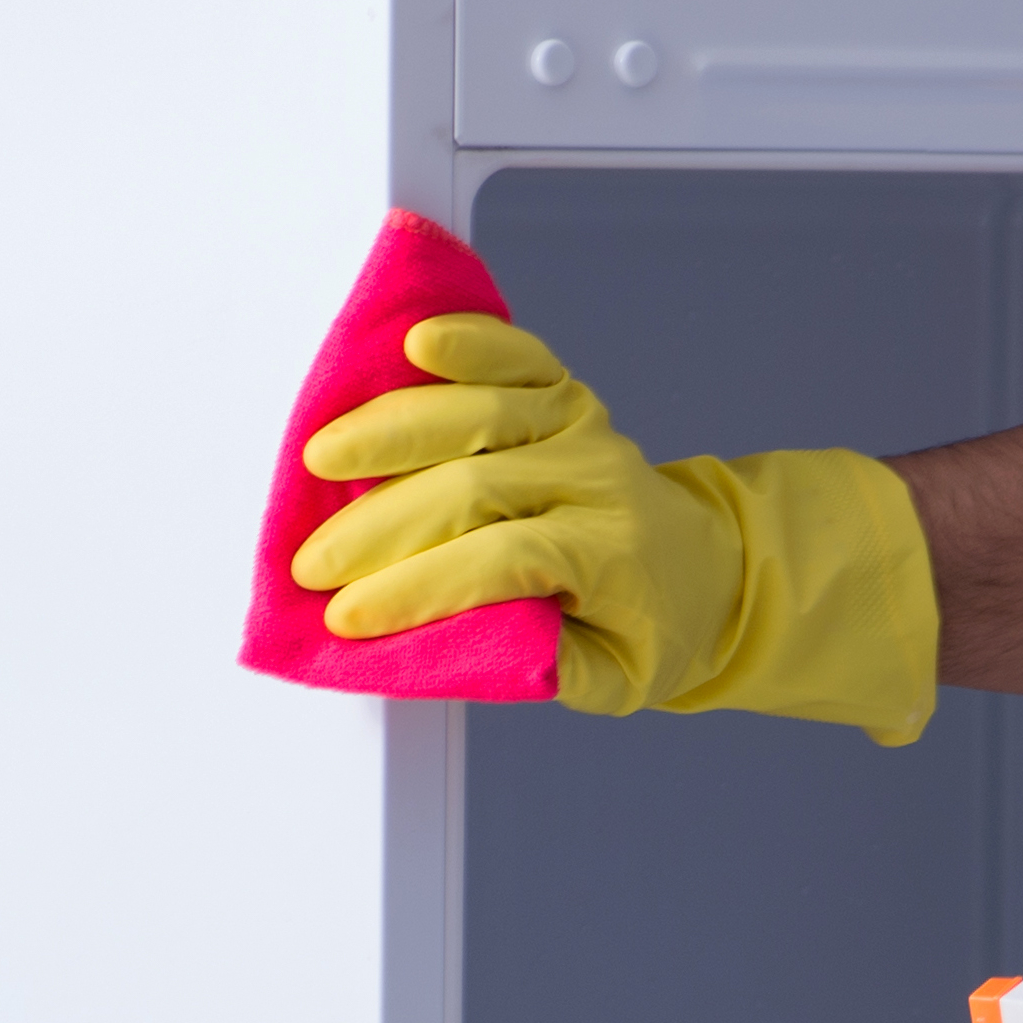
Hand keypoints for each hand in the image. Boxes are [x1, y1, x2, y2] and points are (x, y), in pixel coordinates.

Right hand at [292, 317, 941, 743]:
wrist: (711, 572)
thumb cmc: (648, 632)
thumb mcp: (608, 679)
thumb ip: (536, 663)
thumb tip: (442, 640)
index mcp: (606, 555)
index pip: (497, 563)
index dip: (415, 588)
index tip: (346, 617)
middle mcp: (596, 478)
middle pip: (473, 486)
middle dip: (380, 526)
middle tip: (311, 563)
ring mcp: (583, 427)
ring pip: (483, 412)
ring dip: (393, 430)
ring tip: (320, 459)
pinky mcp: (569, 395)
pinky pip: (519, 357)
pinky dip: (469, 343)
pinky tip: (416, 344)